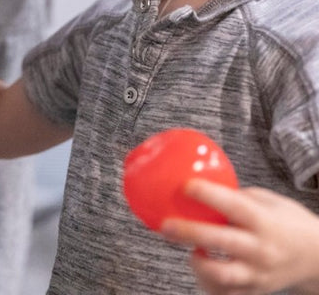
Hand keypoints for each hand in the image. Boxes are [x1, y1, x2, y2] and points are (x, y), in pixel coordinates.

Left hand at [161, 180, 318, 293]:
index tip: (186, 186)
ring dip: (199, 265)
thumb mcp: (267, 201)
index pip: (234, 206)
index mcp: (263, 221)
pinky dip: (208, 283)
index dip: (208, 195)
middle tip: (166, 225)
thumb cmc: (286, 222)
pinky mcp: (253, 291)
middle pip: (222, 242)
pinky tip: (201, 265)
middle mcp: (260, 249)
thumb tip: (201, 185)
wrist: (315, 257)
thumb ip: (237, 196)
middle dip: (191, 233)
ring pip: (223, 276)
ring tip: (191, 252)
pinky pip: (225, 294)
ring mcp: (257, 274)